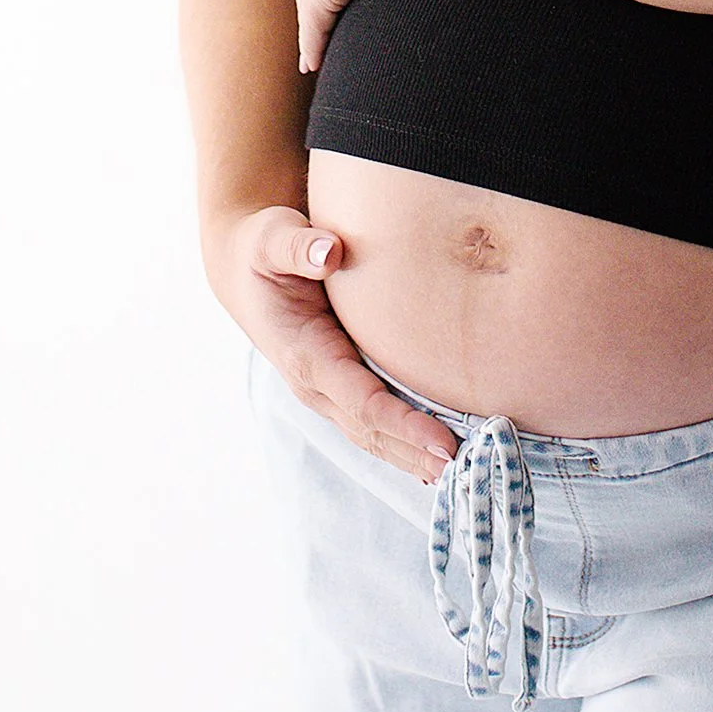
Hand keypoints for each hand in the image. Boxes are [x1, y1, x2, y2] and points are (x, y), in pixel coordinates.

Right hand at [205, 204, 457, 484]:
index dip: (405, 425)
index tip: (444, 441)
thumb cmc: (262, 252)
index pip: (363, 403)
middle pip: (373, 431)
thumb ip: (296, 246)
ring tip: (462, 472)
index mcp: (305, 356)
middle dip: (417, 452)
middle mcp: (316, 384)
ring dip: (413, 456)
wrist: (243, 271)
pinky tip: (435, 454)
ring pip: (374, 435)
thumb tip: (328, 252)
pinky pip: (374, 422)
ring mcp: (326, 391)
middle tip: (469, 465)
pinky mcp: (339, 386)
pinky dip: (404, 441)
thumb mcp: (271, 240)